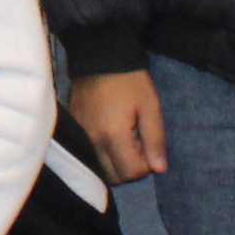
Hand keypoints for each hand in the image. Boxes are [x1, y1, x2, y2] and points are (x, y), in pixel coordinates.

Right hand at [69, 69, 166, 186]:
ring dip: (116, 163)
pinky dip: (103, 154)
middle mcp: (93, 142)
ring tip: (124, 140)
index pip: (132, 172)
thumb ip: (155, 140)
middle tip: (137, 143)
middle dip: (130, 167)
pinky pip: (89, 155)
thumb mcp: (151, 107)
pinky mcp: (74, 130)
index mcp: (113, 136)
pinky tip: (110, 135)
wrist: (99, 57)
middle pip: (115, 177)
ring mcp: (80, 137)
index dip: (146, 164)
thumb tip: (159, 169)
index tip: (148, 145)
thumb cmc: (130, 81)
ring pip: (100, 169)